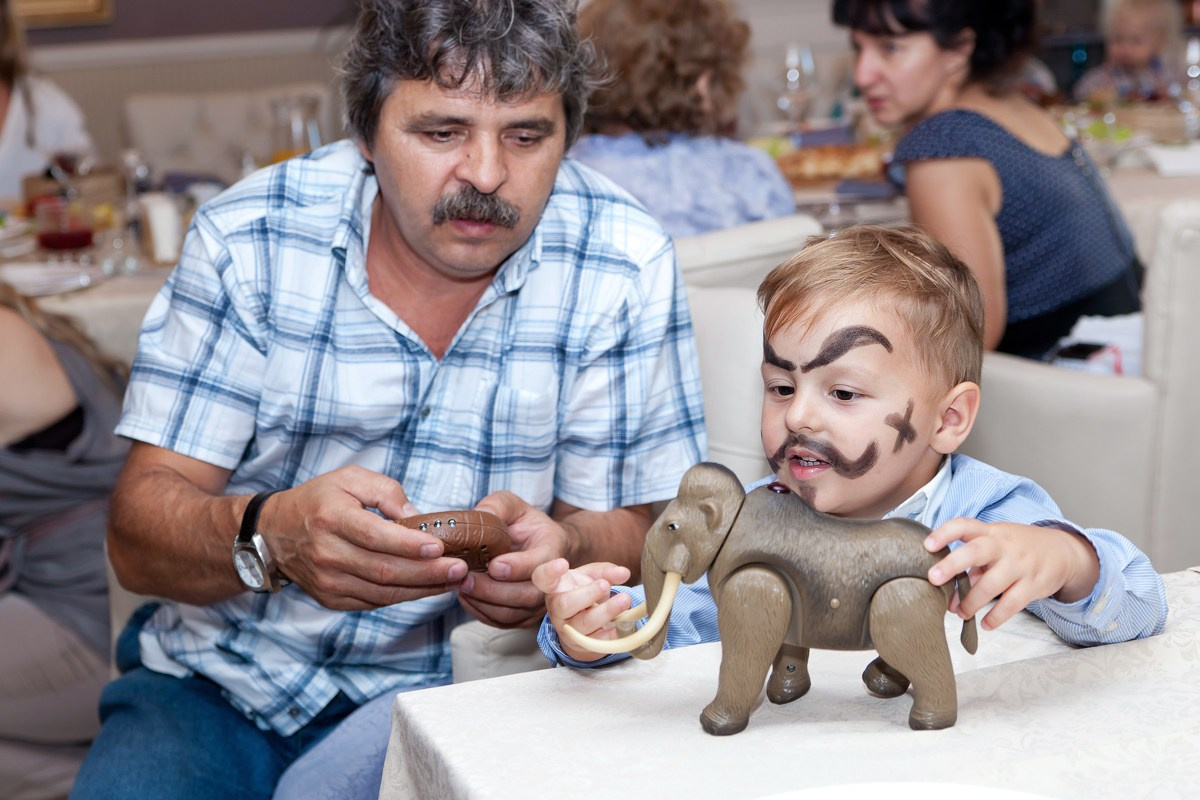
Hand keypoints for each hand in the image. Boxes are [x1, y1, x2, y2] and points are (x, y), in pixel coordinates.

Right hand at [259, 466, 468, 609]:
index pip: (376, 536)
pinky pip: (376, 601)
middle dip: (428, 572)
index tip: (441, 547)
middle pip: (385, 570)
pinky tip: (429, 587)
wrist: (274, 532)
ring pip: (384, 592)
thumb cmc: (319, 500)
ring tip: (454, 580)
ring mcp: (328, 581)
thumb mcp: (350, 478)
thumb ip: (386, 491)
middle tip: (461, 569)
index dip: (410, 545)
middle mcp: (327, 553)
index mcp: (331, 518)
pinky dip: (405, 596)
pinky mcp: (332, 599)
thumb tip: (417, 516)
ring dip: (423, 589)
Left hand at [453, 491, 570, 627]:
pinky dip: (480, 612)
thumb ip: (498, 506)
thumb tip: (479, 515)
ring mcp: (538, 603)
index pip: (540, 565)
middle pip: (525, 595)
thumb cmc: (527, 526)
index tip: (494, 565)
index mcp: (552, 550)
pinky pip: (502, 622)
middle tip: (466, 578)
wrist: (543, 548)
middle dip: (493, 590)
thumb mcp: (514, 506)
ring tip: (461, 586)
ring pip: (512, 613)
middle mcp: (551, 582)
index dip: (518, 567)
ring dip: (483, 602)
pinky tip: (465, 596)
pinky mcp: (523, 617)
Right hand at [531, 558, 632, 661]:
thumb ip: (606, 572)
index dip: (550, 571)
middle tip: (605, 585)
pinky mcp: (582, 644)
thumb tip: (623, 572)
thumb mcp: (591, 577)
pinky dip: (612, 633)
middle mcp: (557, 609)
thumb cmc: (583, 593)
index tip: (563, 564)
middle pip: (565, 604)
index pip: (543, 578)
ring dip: (606, 612)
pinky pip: (597, 641)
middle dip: (588, 594)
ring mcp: (568, 629)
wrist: (583, 625)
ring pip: (584, 623)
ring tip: (624, 600)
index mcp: (555, 588)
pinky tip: (623, 624)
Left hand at [925, 518, 1099, 630]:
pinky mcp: (1034, 585)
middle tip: (933, 579)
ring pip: (991, 584)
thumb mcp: (996, 546)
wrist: (1063, 552)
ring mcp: (1020, 565)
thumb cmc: (1018, 548)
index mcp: (990, 532)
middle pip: (976, 551)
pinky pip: (1011, 604)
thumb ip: (972, 566)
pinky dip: (996, 617)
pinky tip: (985, 624)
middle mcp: (1004, 546)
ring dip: (971, 602)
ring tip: (960, 612)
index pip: (964, 525)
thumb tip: (948, 596)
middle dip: (952, 565)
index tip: (927, 545)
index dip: (944, 533)